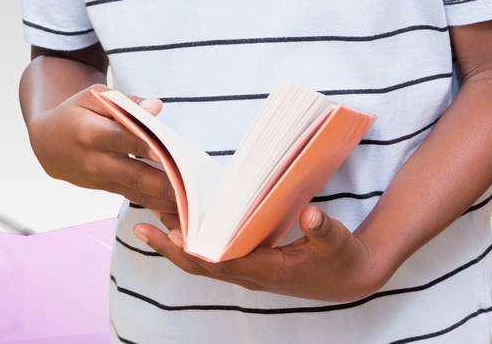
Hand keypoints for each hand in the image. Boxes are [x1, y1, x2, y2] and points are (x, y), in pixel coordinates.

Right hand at [26, 83, 180, 229]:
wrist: (48, 144)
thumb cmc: (76, 113)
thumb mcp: (93, 97)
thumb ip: (126, 102)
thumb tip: (156, 107)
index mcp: (89, 131)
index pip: (123, 139)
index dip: (146, 146)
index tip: (170, 152)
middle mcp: (94, 161)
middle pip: (134, 174)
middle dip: (164, 182)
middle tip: (193, 185)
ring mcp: (100, 180)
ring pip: (138, 192)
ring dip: (165, 198)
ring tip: (194, 201)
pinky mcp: (107, 190)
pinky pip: (136, 198)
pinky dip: (158, 204)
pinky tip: (180, 209)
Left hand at [135, 204, 386, 301]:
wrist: (349, 277)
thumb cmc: (342, 257)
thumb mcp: (339, 242)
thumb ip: (324, 229)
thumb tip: (311, 215)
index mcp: (269, 270)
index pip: (223, 263)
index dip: (196, 250)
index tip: (172, 233)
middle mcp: (252, 274)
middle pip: (202, 265)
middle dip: (171, 246)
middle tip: (142, 224)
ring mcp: (248, 270)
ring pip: (203, 261)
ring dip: (176, 242)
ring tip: (148, 217)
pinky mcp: (249, 263)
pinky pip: (212, 255)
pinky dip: (192, 241)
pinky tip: (178, 222)